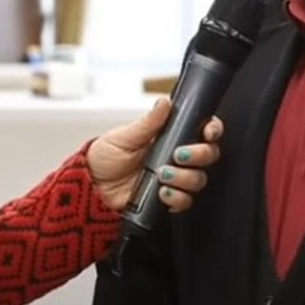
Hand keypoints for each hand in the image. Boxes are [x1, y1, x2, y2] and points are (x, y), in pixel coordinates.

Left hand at [86, 97, 223, 212]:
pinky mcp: (168, 199)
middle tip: (178, 155)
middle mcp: (176, 157)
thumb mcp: (125, 135)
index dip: (212, 129)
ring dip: (185, 177)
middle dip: (199, 154)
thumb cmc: (106, 156)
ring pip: (199, 179)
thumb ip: (148, 122)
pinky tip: (162, 192)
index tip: (208, 132)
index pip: (202, 130)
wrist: (92, 187)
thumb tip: (165, 102)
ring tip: (162, 174)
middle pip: (208, 155)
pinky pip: (186, 201)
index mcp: (169, 136)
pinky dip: (177, 197)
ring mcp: (174, 179)